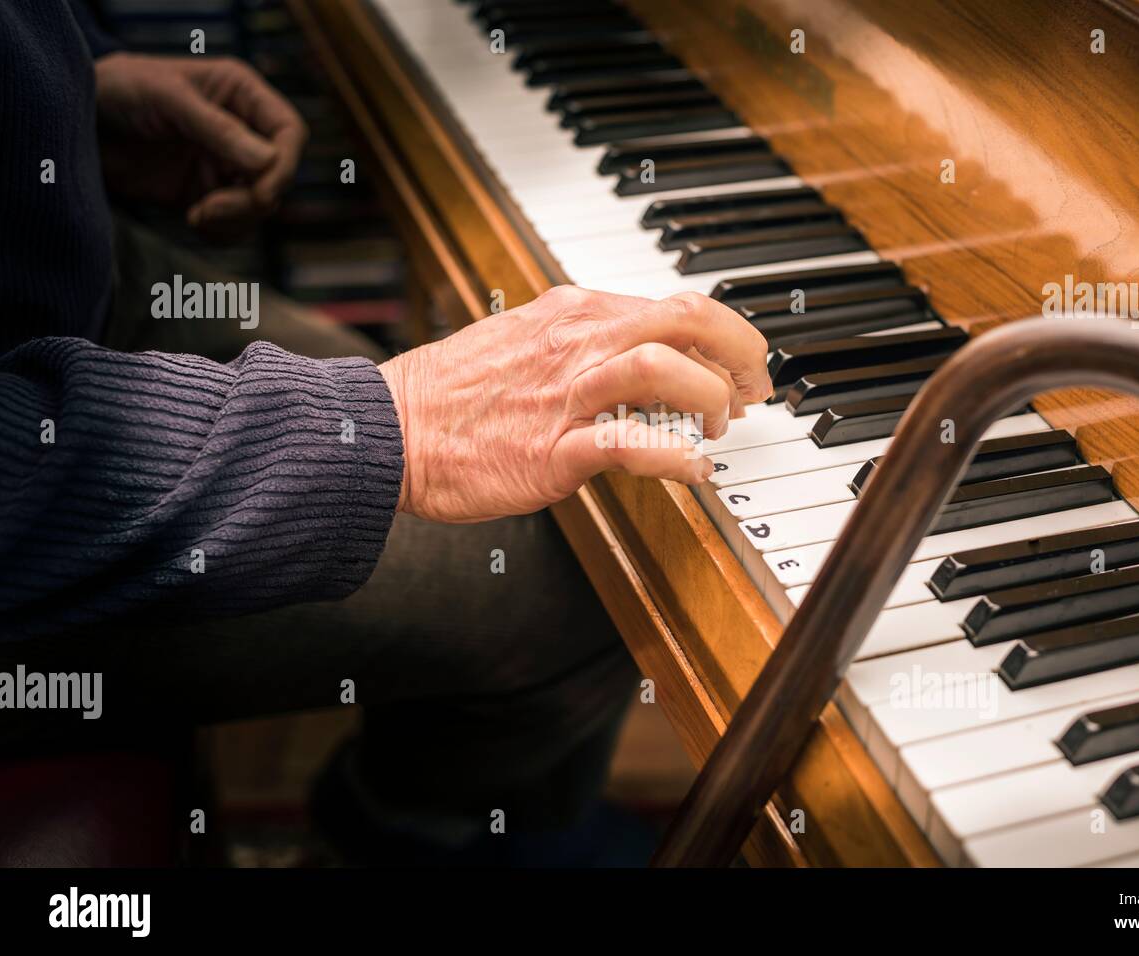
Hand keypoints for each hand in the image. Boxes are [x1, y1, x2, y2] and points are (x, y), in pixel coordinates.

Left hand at [94, 53, 307, 241]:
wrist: (77, 123)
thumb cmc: (119, 91)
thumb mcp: (167, 98)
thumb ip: (217, 129)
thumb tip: (269, 162)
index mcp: (241, 96)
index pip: (289, 133)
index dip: (284, 166)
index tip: (260, 192)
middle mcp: (243, 132)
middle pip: (279, 176)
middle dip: (252, 200)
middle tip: (210, 209)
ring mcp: (226, 166)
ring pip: (261, 206)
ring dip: (236, 220)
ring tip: (196, 215)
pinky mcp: (207, 196)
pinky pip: (236, 226)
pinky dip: (223, 233)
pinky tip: (193, 220)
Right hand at [378, 286, 772, 522]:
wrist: (386, 429)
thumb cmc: (455, 393)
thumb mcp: (528, 339)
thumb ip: (586, 341)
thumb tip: (646, 354)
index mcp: (574, 311)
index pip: (676, 304)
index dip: (726, 334)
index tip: (739, 365)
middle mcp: (577, 341)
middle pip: (688, 319)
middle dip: (739, 353)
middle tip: (752, 391)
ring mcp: (566, 393)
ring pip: (665, 369)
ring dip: (711, 398)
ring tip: (718, 426)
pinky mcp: (553, 449)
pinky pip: (632, 444)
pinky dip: (677, 456)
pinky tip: (694, 468)